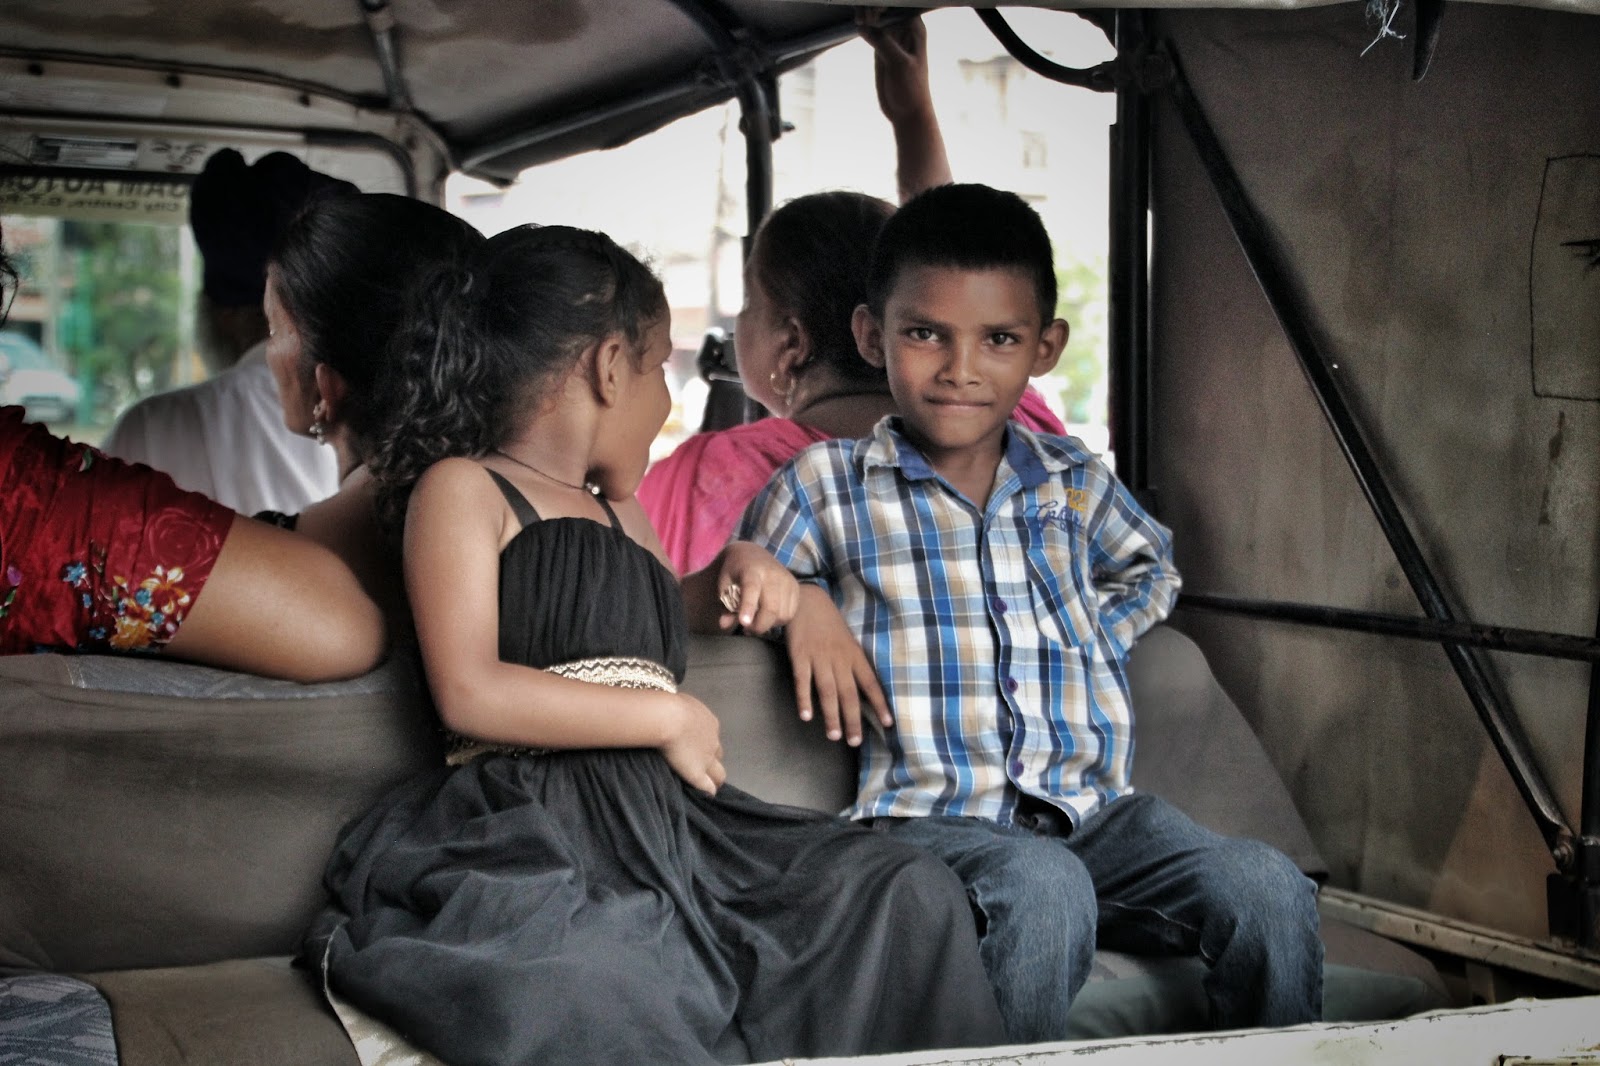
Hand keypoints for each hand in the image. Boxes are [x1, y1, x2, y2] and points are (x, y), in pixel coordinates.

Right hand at [660, 692, 724, 795]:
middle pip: (718, 755)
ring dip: (715, 779)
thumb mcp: (680, 702)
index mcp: (710, 723)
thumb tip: (676, 709)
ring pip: (719, 774)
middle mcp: (713, 742)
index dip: (705, 743)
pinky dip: (707, 792)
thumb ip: (683, 710)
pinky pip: (708, 787)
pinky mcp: (698, 773)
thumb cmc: (670, 705)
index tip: (695, 746)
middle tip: (702, 766)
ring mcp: (707, 759)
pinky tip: (704, 797)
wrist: (668, 718)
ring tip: (709, 786)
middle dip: (712, 760)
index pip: (712, 737)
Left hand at [715, 542, 799, 635]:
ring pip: (782, 615)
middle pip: (771, 608)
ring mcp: (787, 580)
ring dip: (769, 624)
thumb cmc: (736, 572)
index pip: (751, 589)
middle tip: (747, 628)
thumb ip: (726, 605)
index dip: (748, 607)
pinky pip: (790, 613)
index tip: (744, 623)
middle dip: (758, 626)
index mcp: (751, 570)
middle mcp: (772, 573)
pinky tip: (768, 615)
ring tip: (757, 620)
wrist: (753, 554)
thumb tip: (724, 625)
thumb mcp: (725, 585)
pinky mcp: (795, 587)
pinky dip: (779, 620)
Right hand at [784, 585, 891, 746]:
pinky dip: (804, 699)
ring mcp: (819, 657)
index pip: (871, 683)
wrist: (807, 601)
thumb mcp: (848, 641)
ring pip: (828, 691)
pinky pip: (803, 681)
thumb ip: (854, 664)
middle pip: (849, 693)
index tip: (888, 723)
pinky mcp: (800, 655)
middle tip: (855, 741)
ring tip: (834, 735)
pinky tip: (806, 716)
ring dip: (832, 715)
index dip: (879, 704)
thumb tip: (863, 691)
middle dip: (853, 719)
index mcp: (854, 655)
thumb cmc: (829, 624)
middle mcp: (839, 658)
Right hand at [857, 8, 935, 126]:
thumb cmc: (911, 88)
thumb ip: (883, 42)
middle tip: (863, 18)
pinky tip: (856, 23)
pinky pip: (869, 28)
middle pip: (886, 7)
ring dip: (865, 13)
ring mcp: (890, 36)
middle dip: (872, 6)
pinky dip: (862, 23)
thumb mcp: (899, 64)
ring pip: (875, 15)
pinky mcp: (879, 46)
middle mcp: (903, 28)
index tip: (873, 12)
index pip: (899, 4)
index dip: (884, 3)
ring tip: (858, 21)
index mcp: (914, 27)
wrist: (907, 112)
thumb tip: (863, 26)